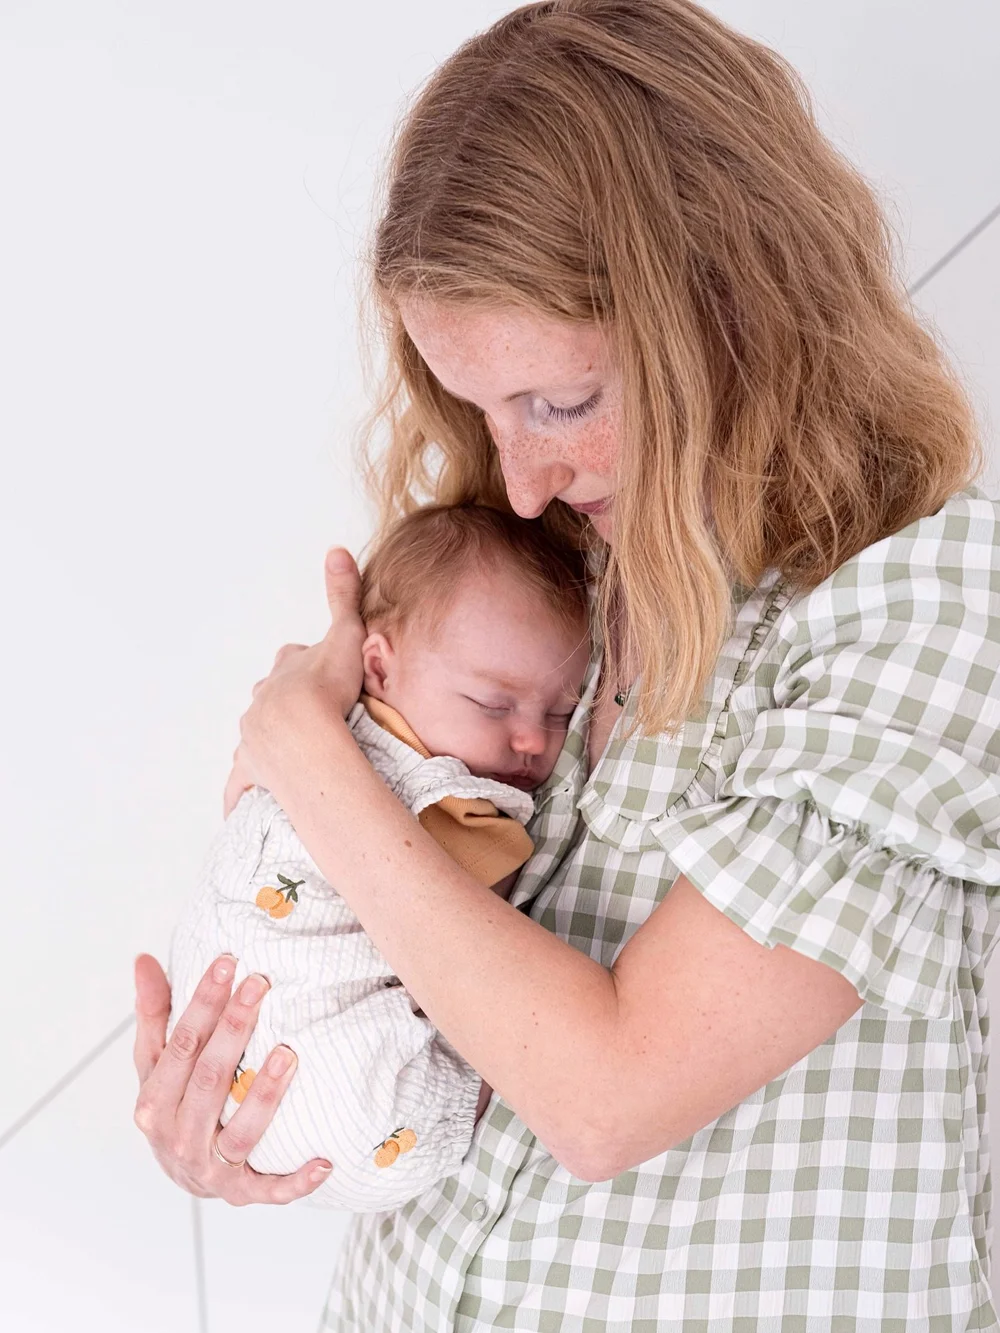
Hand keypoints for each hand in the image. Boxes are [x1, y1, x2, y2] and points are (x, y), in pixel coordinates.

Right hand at [132, 953, 332, 1203]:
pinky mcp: (242, 1194)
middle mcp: (178, 1138)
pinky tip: (324, 1161)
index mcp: (154, 1103)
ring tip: (289, 1053)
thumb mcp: (155, 1062)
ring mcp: (211, 1169)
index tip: (228, 962)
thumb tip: (143, 959)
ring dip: (265, 1094)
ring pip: (242, 1131)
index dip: (202, 1003)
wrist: (181, 1176)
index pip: (181, 1045)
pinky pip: (271, 1190)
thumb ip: (153, 1013)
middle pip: (210, 1079)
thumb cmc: (173, 1104)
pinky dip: (296, 1181)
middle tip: (261, 984)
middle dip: (235, 1029)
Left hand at [223, 547, 365, 816]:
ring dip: (270, 743)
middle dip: (287, 705)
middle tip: (316, 719)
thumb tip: (336, 549)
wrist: (306, 735)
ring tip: (293, 757)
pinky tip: (244, 807)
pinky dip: (242, 791)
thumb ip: (341, 595)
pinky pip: (243, 783)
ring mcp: (253, 736)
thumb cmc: (328, 687)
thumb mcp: (344, 636)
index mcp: (284, 672)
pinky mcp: (252, 770)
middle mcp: (262, 700)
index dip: (310, 668)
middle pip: (273, 698)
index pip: (293, 661)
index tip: (328, 680)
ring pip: (258, 736)